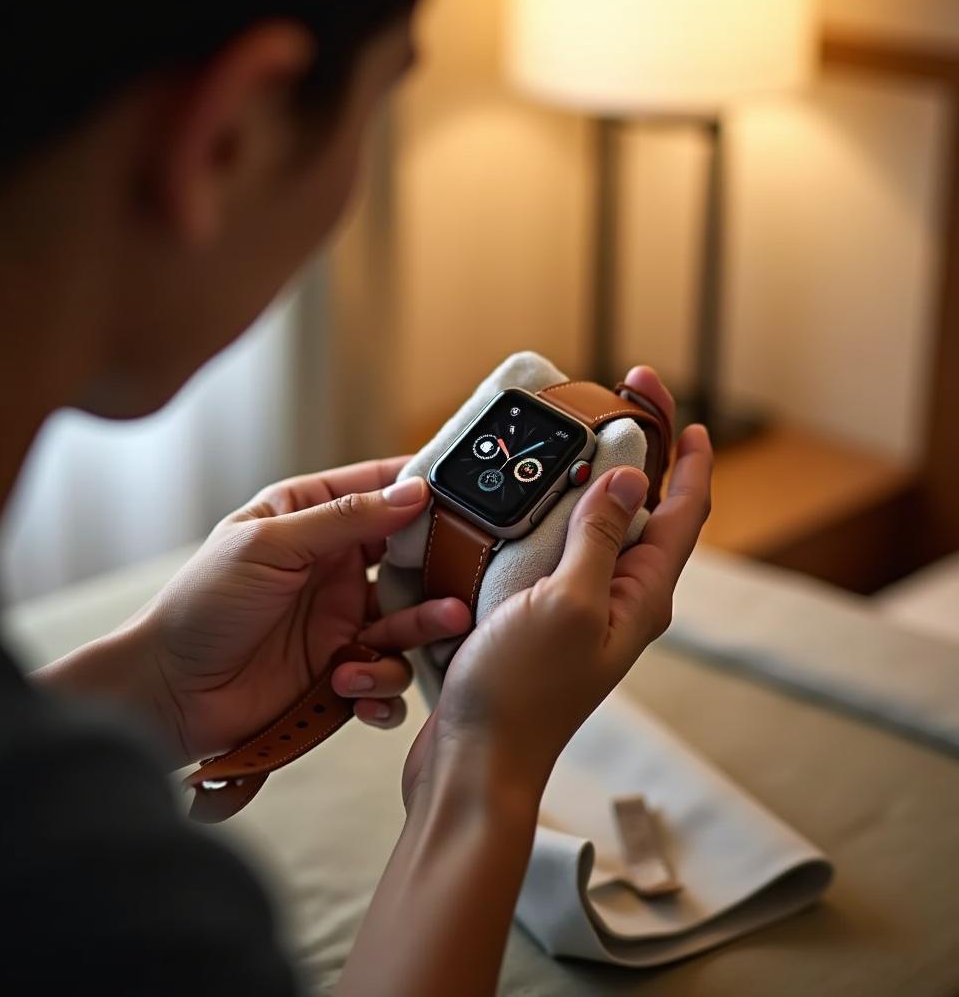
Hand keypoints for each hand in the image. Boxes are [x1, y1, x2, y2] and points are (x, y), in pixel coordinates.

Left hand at [125, 459, 469, 763]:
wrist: (167, 692)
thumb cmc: (202, 603)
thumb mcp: (269, 545)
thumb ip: (345, 519)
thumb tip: (413, 492)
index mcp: (310, 520)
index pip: (376, 491)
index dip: (420, 489)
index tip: (465, 492)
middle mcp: (332, 569)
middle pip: (407, 559)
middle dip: (438, 568)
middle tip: (466, 573)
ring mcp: (339, 622)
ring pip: (406, 620)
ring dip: (422, 628)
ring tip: (440, 628)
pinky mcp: (340, 673)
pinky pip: (384, 677)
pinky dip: (382, 687)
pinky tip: (356, 688)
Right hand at [402, 368, 712, 804]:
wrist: (475, 762)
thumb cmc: (522, 693)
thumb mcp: (568, 605)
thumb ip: (599, 540)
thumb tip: (629, 476)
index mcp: (641, 595)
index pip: (684, 511)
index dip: (688, 456)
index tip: (678, 407)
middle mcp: (618, 599)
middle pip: (641, 512)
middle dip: (634, 454)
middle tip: (609, 401)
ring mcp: (578, 609)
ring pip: (593, 530)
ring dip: (583, 483)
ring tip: (561, 441)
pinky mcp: (538, 617)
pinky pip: (552, 553)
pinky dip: (543, 518)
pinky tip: (517, 501)